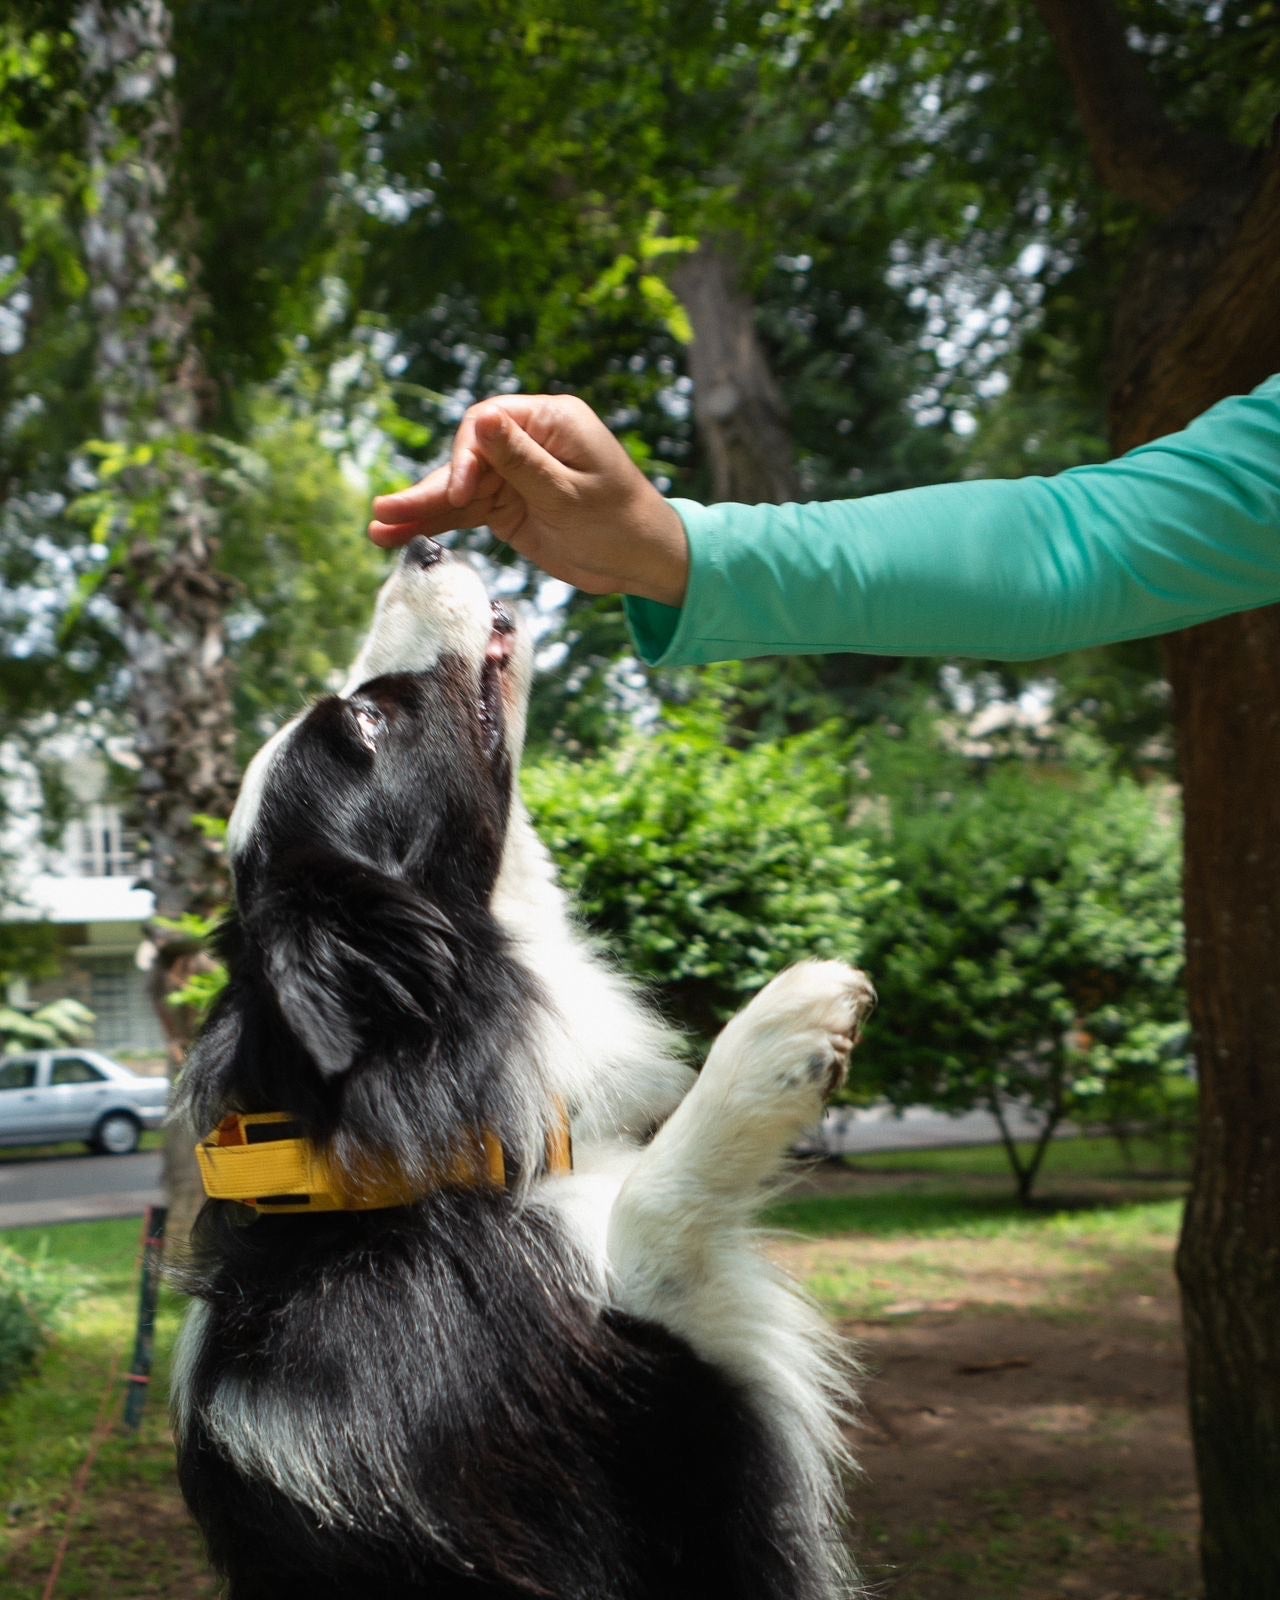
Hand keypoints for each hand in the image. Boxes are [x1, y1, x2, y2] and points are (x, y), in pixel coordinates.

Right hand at [368, 394, 689, 606]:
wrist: (644, 560)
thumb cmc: (620, 521)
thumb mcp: (570, 493)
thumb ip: (523, 462)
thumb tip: (484, 420)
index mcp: (549, 420)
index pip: (488, 424)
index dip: (465, 458)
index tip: (458, 495)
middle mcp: (526, 442)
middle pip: (465, 459)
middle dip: (428, 489)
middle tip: (385, 513)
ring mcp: (513, 475)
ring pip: (457, 490)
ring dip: (421, 511)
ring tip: (378, 531)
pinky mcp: (507, 507)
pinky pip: (464, 514)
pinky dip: (436, 526)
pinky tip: (398, 537)